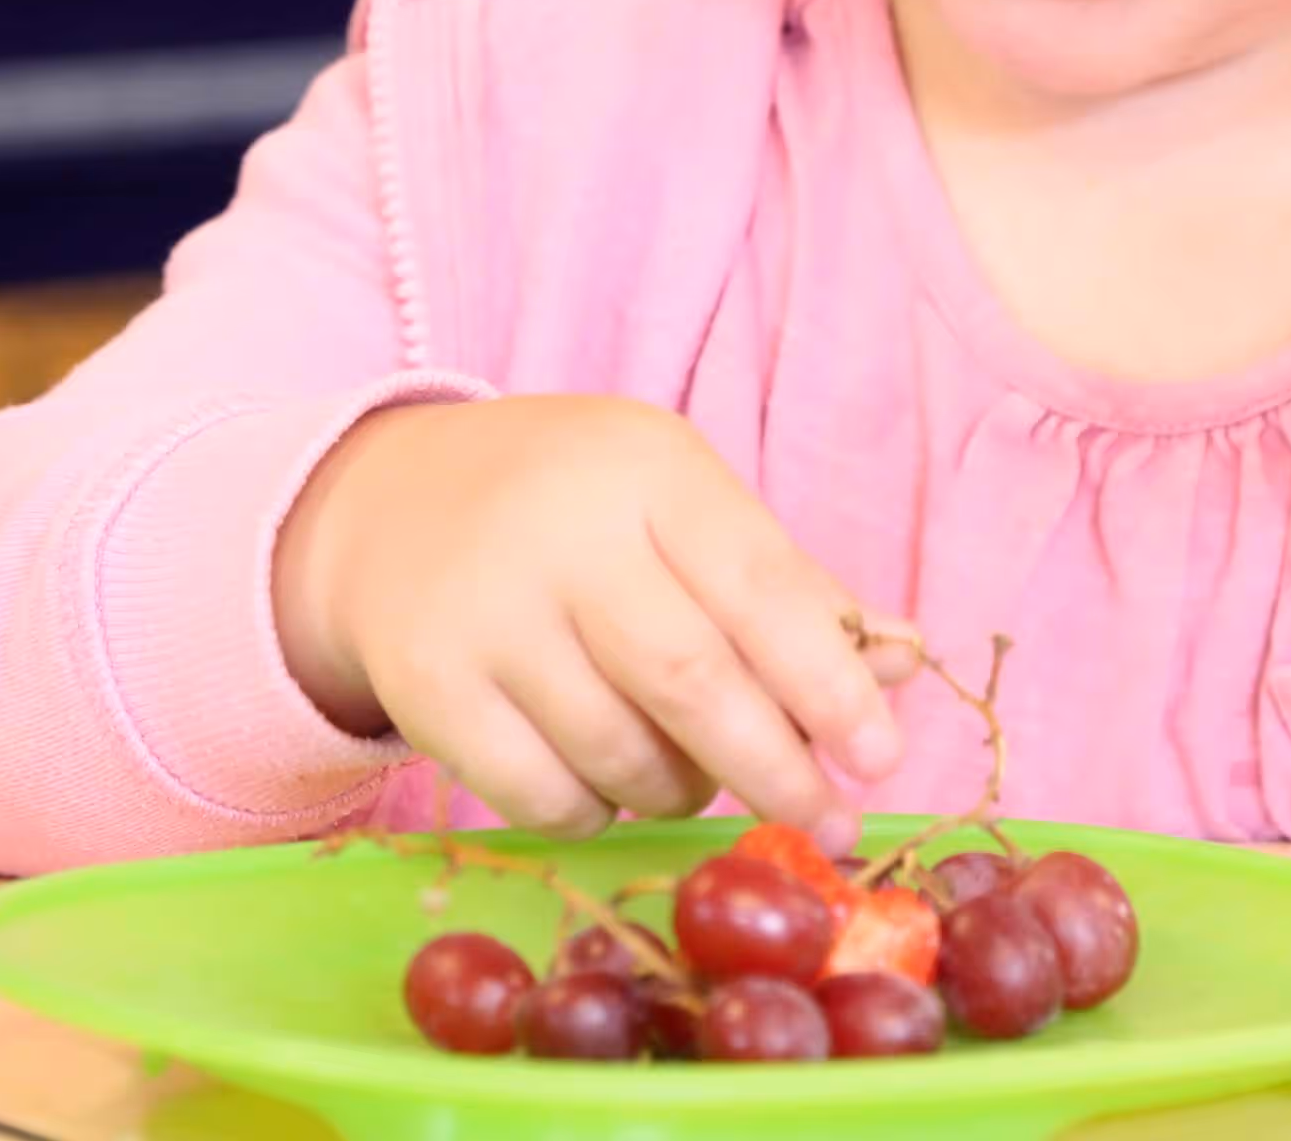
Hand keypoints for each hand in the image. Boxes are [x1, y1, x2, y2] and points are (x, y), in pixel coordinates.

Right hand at [273, 396, 915, 851]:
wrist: (388, 505)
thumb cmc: (577, 512)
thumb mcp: (683, 509)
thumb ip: (790, 588)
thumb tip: (901, 664)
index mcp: (650, 471)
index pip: (760, 584)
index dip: (829, 681)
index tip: (882, 756)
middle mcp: (563, 533)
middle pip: (691, 678)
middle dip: (775, 765)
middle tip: (827, 820)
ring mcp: (486, 611)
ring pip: (620, 750)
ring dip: (683, 789)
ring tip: (697, 775)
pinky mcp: (427, 684)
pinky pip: (540, 794)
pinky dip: (596, 809)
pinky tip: (608, 781)